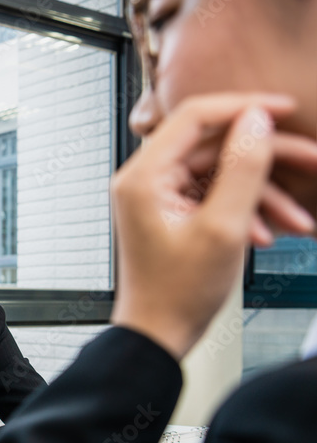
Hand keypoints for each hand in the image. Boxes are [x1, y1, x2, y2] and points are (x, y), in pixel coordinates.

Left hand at [110, 93, 316, 359]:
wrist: (159, 334)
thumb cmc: (177, 294)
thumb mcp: (223, 228)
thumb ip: (242, 169)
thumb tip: (256, 120)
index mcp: (143, 176)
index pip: (194, 117)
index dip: (244, 107)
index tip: (286, 109)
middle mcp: (145, 180)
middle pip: (214, 146)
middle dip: (267, 159)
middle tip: (314, 162)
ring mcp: (158, 196)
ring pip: (221, 174)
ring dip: (263, 194)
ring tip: (300, 220)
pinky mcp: (172, 212)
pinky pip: (214, 196)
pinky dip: (245, 211)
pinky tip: (269, 235)